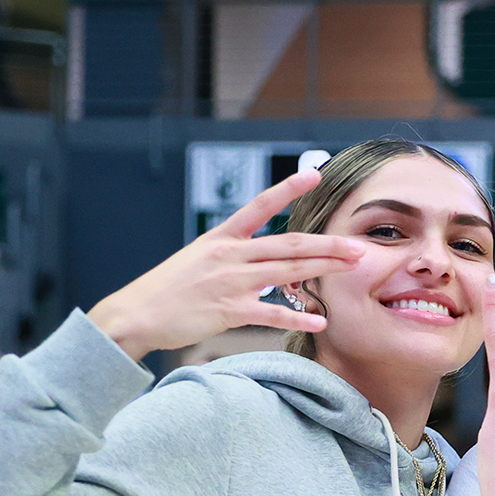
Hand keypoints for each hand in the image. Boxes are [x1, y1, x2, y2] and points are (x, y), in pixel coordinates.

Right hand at [86, 169, 365, 359]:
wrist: (135, 314)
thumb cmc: (168, 290)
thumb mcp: (198, 259)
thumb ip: (232, 256)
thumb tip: (262, 260)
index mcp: (221, 237)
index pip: (260, 205)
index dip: (288, 188)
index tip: (315, 174)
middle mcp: (229, 254)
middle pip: (289, 244)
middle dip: (328, 244)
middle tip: (359, 246)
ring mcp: (230, 281)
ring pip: (287, 271)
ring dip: (323, 269)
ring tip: (352, 268)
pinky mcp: (228, 311)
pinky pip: (271, 314)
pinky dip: (297, 318)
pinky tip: (318, 321)